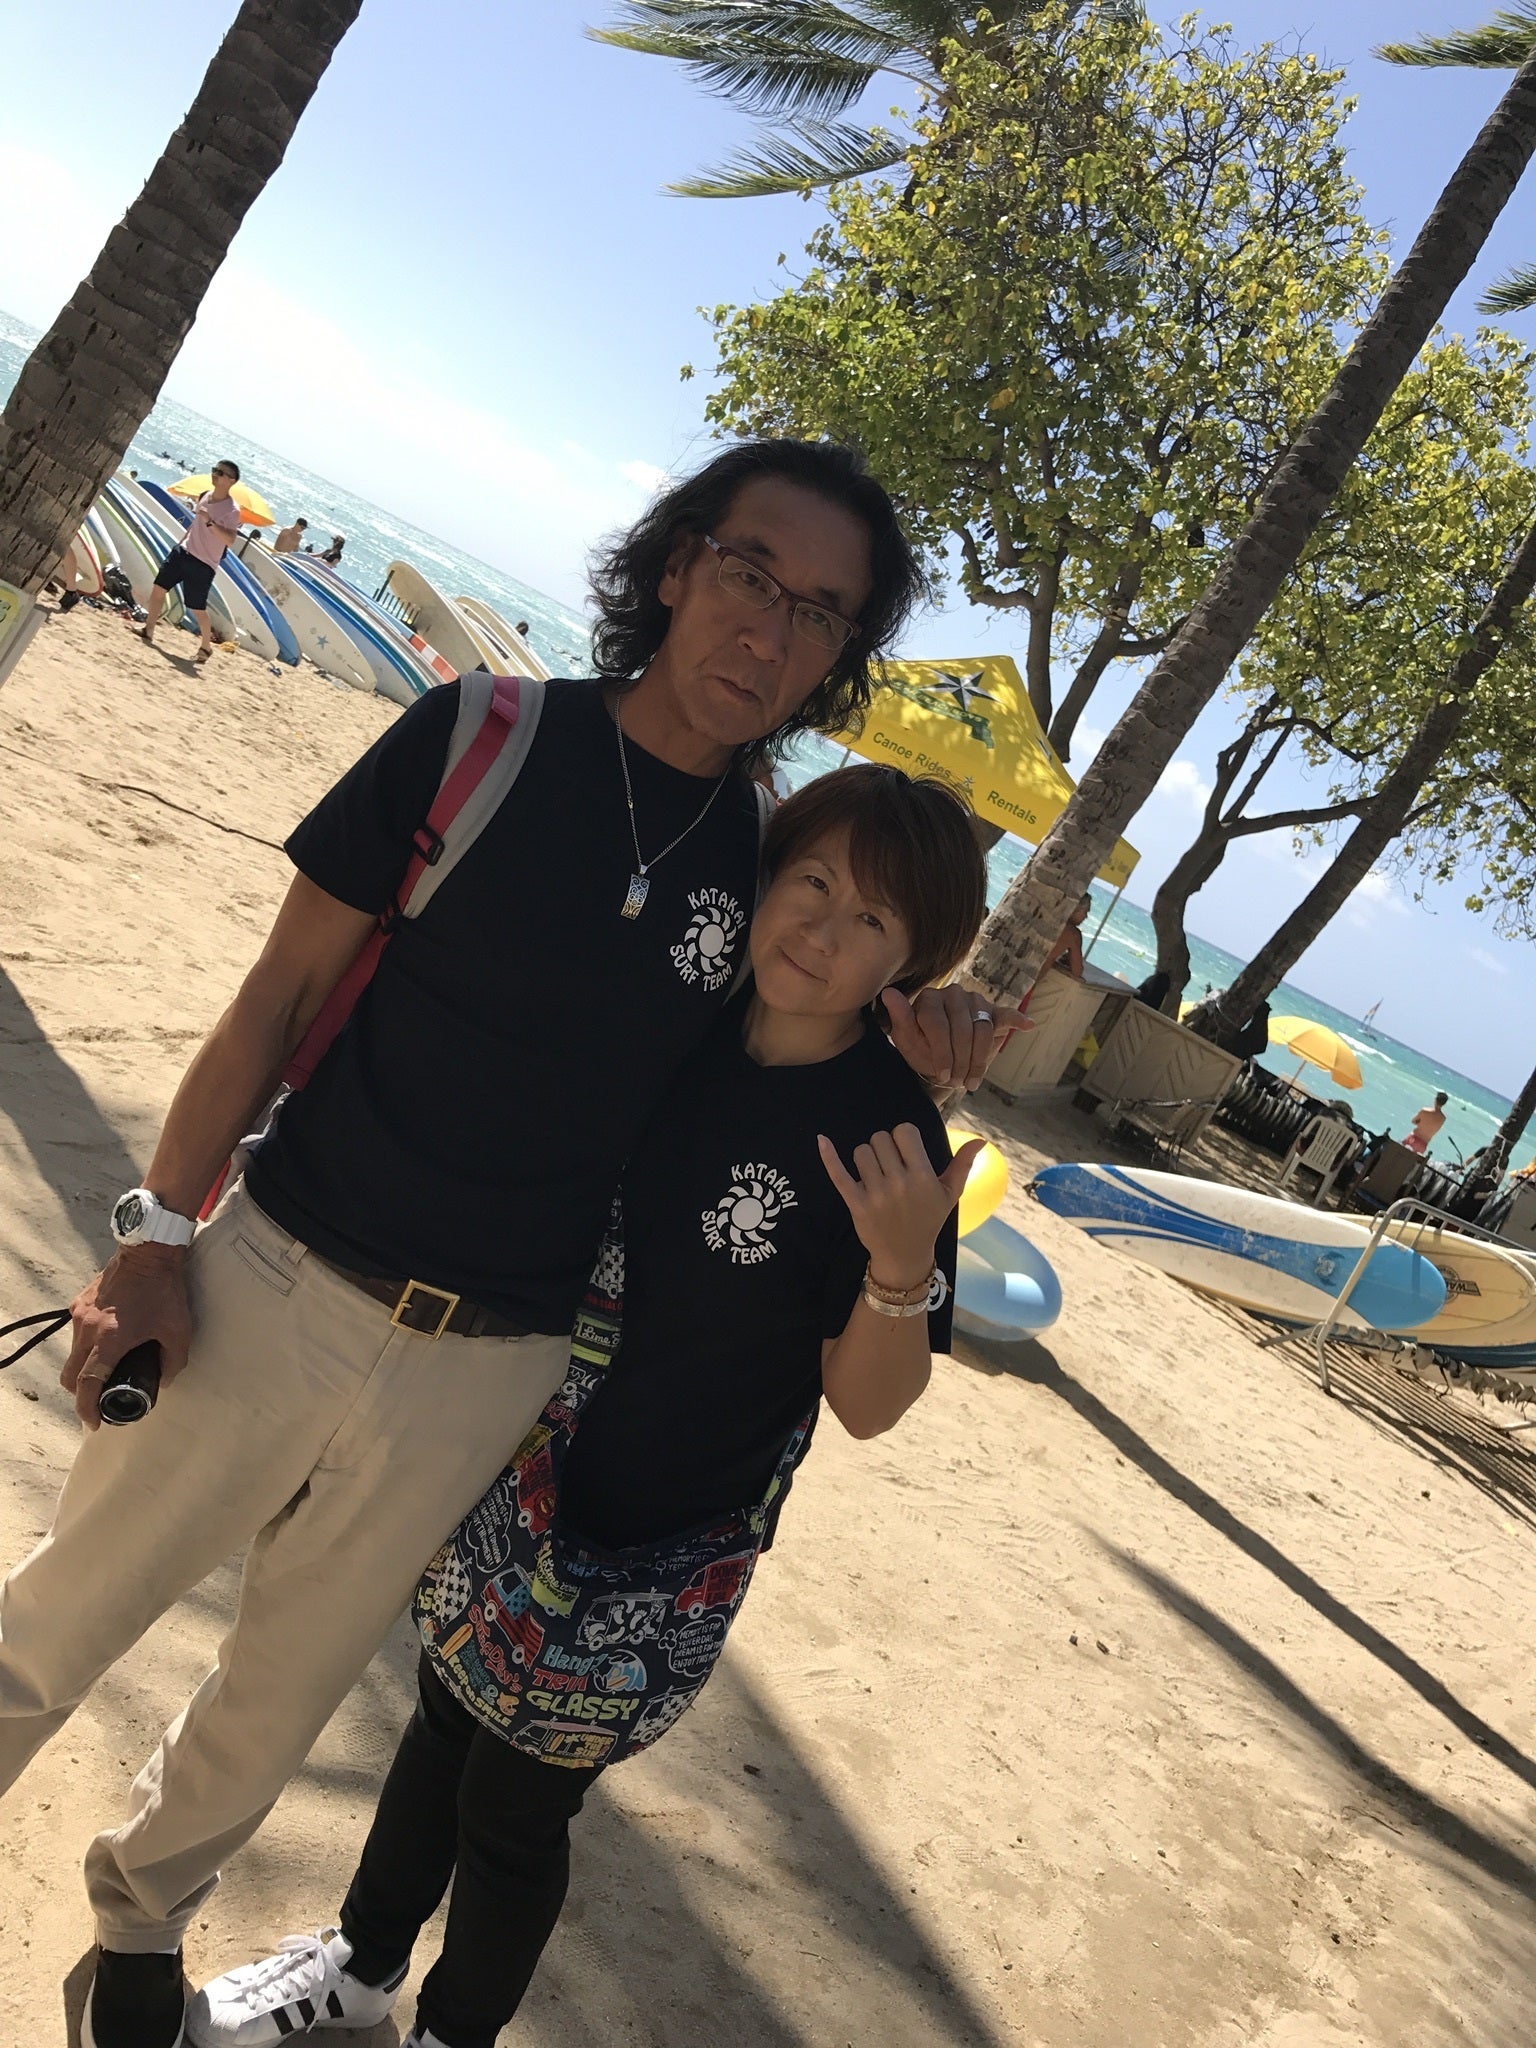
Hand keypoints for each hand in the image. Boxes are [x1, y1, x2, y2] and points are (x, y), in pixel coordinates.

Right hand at [63, 1245, 191, 1429]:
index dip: (87, 1408)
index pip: (87, 1384)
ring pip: (72, 1354)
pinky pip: (78, 1333)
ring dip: (85, 1367)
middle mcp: (87, 1329)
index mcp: (109, 1340)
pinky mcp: (80, 1302)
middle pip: (71, 1375)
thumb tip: (163, 1381)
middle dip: (81, 1393)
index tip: (95, 1421)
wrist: (149, 1251)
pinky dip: (88, 1344)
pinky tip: (109, 1340)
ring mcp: (80, 1314)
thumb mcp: (179, 1330)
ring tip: (109, 1368)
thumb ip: (172, 1362)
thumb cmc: (165, 1291)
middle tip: (100, 1399)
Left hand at [818, 1125, 984, 1285]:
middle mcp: (899, 1184)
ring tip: (876, 1174)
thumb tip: (981, 1140)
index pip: (904, 1132)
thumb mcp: (950, 1194)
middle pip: (880, 1139)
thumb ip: (963, 1165)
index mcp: (923, 1177)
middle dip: (885, 1147)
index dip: (903, 1136)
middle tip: (891, 1165)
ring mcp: (875, 1194)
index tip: (906, 1151)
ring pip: (861, 1152)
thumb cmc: (929, 1220)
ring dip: (867, 1158)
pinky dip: (829, 1156)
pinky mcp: (856, 1204)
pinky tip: (822, 1140)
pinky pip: (838, 1174)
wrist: (904, 1256)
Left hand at [882, 986, 1031, 1092]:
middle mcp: (952, 993)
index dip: (941, 1053)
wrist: (938, 1057)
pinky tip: (1028, 1025)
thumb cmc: (920, 1049)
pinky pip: (1005, 1014)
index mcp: (928, 998)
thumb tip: (888, 993)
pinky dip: (1017, 1020)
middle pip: (962, 1030)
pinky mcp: (991, 1010)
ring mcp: (974, 1000)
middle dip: (960, 1061)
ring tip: (972, 1081)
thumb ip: (899, 1017)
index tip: (942, 1075)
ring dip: (978, 1060)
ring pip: (982, 1031)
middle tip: (957, 1082)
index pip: (938, 1024)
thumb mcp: (906, 1039)